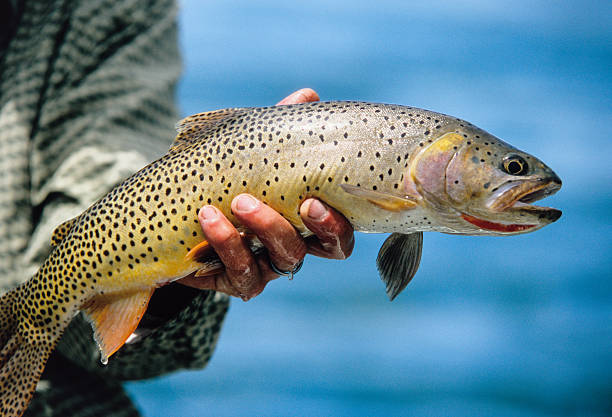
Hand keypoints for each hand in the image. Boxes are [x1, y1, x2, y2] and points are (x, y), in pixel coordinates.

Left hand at [177, 89, 353, 299]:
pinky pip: (239, 270)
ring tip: (239, 201)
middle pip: (315, 250)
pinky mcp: (233, 279)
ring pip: (280, 259)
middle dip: (306, 228)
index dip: (334, 225)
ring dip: (263, 229)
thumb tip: (308, 96)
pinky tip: (208, 216)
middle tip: (296, 204)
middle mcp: (290, 248)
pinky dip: (225, 242)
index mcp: (304, 223)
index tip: (314, 201)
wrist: (178, 216)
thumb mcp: (251, 153)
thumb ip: (280, 129)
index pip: (337, 234)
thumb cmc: (228, 180)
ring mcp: (264, 267)